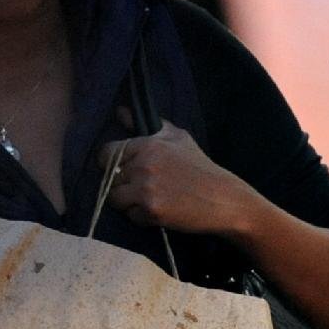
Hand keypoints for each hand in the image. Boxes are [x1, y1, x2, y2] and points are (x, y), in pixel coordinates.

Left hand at [99, 122, 258, 238]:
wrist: (222, 198)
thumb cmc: (200, 167)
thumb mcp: (177, 138)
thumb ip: (148, 125)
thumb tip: (120, 111)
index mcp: (148, 144)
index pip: (106, 153)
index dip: (109, 163)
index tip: (120, 169)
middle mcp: (143, 165)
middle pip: (110, 178)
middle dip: (123, 184)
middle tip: (143, 187)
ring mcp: (146, 189)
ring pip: (115, 198)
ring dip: (128, 202)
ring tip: (149, 199)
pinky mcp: (151, 210)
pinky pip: (131, 216)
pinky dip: (142, 217)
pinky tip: (160, 210)